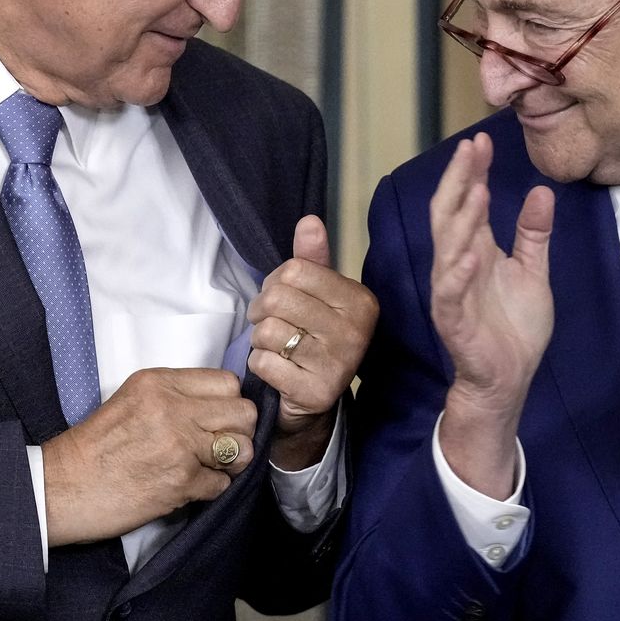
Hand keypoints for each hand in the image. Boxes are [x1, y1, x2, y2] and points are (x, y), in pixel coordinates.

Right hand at [40, 367, 256, 545]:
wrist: (62, 487)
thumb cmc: (94, 448)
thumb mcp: (130, 400)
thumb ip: (173, 396)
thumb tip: (218, 406)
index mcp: (159, 383)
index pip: (227, 383)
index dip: (228, 403)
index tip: (217, 418)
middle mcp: (172, 408)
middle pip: (243, 412)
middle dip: (238, 432)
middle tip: (219, 446)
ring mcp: (179, 446)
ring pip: (242, 448)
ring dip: (232, 462)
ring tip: (209, 467)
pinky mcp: (181, 482)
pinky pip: (222, 484)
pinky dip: (211, 490)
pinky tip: (188, 488)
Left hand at [247, 215, 378, 469]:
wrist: (315, 399)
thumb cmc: (314, 337)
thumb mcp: (317, 294)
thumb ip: (311, 258)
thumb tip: (309, 221)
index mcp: (360, 301)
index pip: (294, 270)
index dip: (275, 282)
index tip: (280, 298)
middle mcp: (355, 331)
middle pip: (277, 299)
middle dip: (260, 310)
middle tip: (268, 322)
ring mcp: (338, 364)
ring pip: (267, 331)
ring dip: (259, 340)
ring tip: (274, 347)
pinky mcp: (315, 392)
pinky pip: (263, 362)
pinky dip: (259, 364)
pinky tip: (276, 369)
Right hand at [429, 133, 554, 498]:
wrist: (508, 379)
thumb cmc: (515, 327)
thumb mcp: (533, 272)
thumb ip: (533, 234)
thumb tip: (541, 191)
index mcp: (476, 250)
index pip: (469, 202)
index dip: (473, 172)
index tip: (482, 141)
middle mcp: (459, 264)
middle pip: (451, 214)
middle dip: (460, 181)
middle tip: (471, 149)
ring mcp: (453, 292)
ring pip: (448, 248)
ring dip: (461, 219)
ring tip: (476, 189)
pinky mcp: (454, 320)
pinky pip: (452, 294)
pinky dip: (459, 273)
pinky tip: (471, 254)